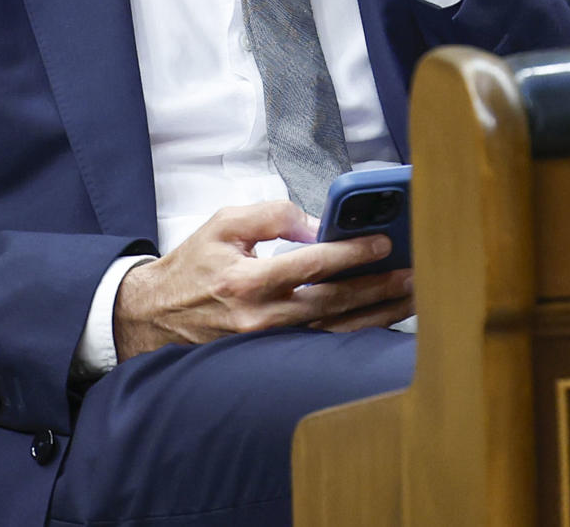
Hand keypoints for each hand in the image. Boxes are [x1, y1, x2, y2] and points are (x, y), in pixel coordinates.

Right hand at [113, 201, 415, 360]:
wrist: (158, 314)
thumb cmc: (194, 265)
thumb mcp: (225, 223)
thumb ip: (272, 215)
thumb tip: (316, 223)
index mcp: (246, 279)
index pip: (310, 264)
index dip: (351, 252)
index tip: (383, 242)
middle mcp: (260, 315)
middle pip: (331, 302)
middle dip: (376, 288)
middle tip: (412, 274)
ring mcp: (267, 341)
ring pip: (332, 328)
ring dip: (373, 314)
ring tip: (408, 298)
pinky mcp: (272, 354)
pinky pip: (320, 343)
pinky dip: (352, 331)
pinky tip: (379, 320)